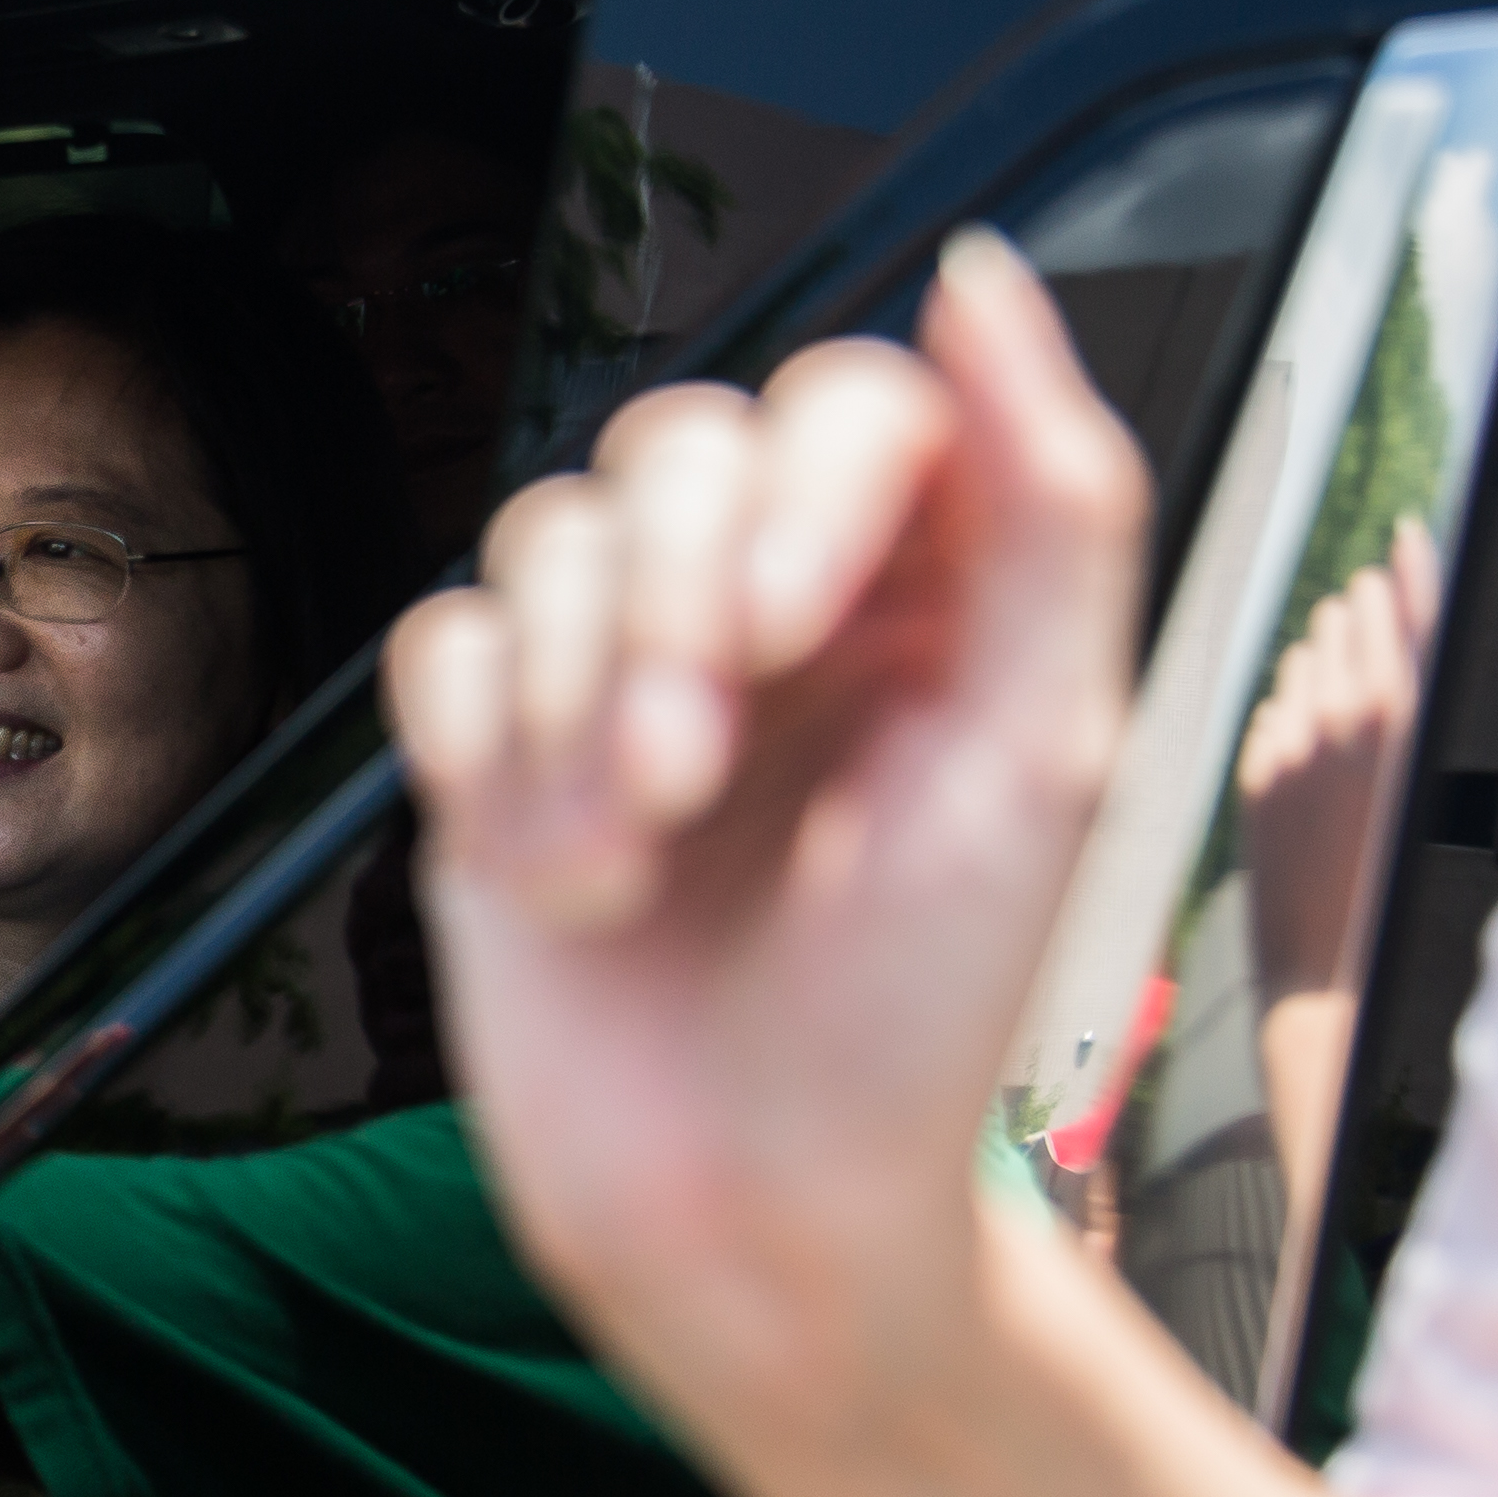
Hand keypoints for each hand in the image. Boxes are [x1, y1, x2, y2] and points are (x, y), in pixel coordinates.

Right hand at [393, 231, 1149, 1448]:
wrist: (747, 1217)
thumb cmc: (912, 1024)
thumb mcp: (1042, 754)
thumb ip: (1053, 502)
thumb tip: (985, 280)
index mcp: (932, 590)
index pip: (847, 408)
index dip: (800, 497)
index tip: (793, 641)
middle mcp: (777, 608)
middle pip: (675, 449)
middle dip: (667, 615)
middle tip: (694, 775)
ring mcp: (626, 673)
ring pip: (547, 536)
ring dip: (576, 704)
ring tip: (634, 855)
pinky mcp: (503, 752)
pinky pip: (444, 645)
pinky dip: (489, 759)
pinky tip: (563, 876)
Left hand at [1234, 523, 1441, 1004]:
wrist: (1329, 980)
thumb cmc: (1405, 903)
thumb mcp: (1434, 798)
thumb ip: (1417, 714)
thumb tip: (1391, 642)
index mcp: (1409, 724)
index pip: (1411, 612)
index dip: (1412, 567)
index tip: (1409, 531)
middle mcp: (1344, 723)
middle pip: (1350, 622)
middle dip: (1361, 613)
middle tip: (1371, 611)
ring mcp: (1288, 745)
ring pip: (1302, 660)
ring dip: (1322, 658)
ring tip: (1345, 683)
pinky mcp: (1251, 773)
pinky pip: (1271, 713)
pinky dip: (1290, 715)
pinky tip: (1312, 745)